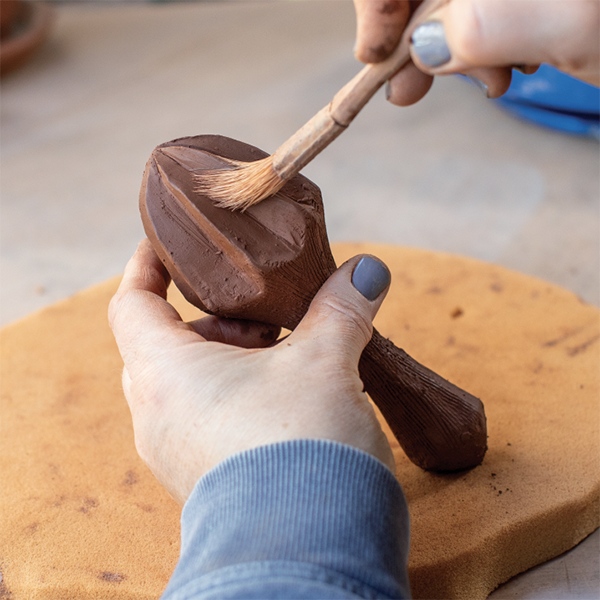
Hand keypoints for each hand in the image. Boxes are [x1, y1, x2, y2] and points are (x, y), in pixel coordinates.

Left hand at [109, 240, 394, 504]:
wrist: (310, 549)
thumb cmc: (300, 446)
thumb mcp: (324, 362)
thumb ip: (341, 308)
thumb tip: (367, 270)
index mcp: (166, 373)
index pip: (132, 303)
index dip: (146, 266)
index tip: (169, 246)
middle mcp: (159, 413)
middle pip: (165, 343)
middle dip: (213, 318)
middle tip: (262, 311)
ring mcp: (179, 450)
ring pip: (190, 383)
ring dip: (232, 357)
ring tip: (286, 349)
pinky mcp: (207, 476)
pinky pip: (207, 418)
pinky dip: (238, 393)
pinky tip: (287, 392)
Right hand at [354, 0, 599, 103]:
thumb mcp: (578, 25)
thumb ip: (492, 22)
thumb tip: (424, 42)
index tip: (376, 50)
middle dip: (416, 30)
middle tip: (408, 90)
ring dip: (450, 46)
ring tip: (483, 85)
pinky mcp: (524, 4)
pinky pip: (478, 11)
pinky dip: (478, 45)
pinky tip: (500, 70)